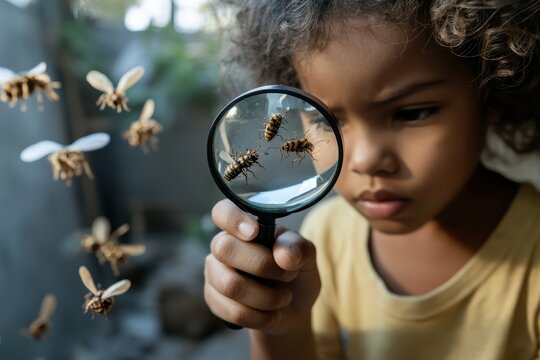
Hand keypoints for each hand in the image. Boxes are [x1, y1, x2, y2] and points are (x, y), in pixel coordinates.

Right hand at [204, 199, 320, 333]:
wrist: (292, 308)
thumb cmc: (296, 272)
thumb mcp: (307, 257)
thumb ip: (299, 248)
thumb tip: (283, 255)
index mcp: (245, 226)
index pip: (223, 211)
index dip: (233, 219)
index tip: (254, 232)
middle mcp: (224, 245)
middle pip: (224, 249)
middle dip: (262, 266)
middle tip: (288, 274)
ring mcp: (215, 272)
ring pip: (230, 285)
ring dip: (266, 297)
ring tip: (284, 298)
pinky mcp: (214, 300)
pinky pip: (233, 311)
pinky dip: (260, 316)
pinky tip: (271, 313)